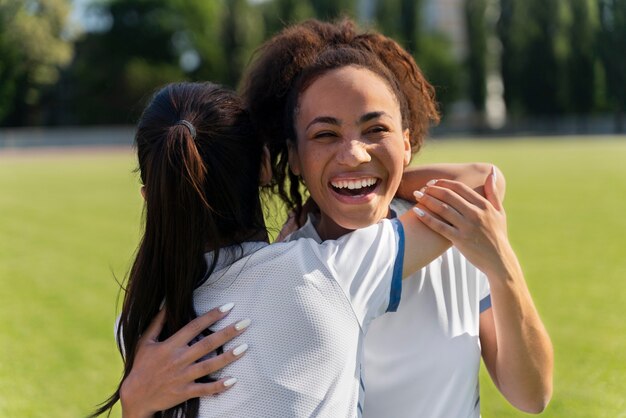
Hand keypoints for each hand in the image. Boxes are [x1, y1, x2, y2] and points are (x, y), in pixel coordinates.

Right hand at [120, 305, 249, 417]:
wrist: (135, 396)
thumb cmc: (141, 366)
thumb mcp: (145, 341)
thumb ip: (157, 323)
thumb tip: (166, 304)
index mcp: (170, 345)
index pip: (195, 326)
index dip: (212, 315)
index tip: (228, 306)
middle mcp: (179, 359)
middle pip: (207, 343)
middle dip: (228, 332)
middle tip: (246, 323)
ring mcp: (183, 376)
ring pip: (210, 365)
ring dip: (228, 356)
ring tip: (245, 347)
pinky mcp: (185, 392)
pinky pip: (205, 389)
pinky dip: (219, 386)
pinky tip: (233, 380)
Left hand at [412, 167, 512, 277]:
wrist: (499, 261)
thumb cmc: (498, 235)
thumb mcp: (499, 212)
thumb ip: (493, 192)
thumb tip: (491, 172)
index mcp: (484, 205)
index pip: (460, 188)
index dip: (444, 182)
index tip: (433, 182)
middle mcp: (475, 214)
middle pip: (449, 196)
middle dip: (432, 189)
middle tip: (422, 188)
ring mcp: (467, 227)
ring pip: (442, 209)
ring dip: (427, 200)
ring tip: (416, 196)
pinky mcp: (459, 239)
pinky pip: (439, 226)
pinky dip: (427, 218)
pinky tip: (417, 212)